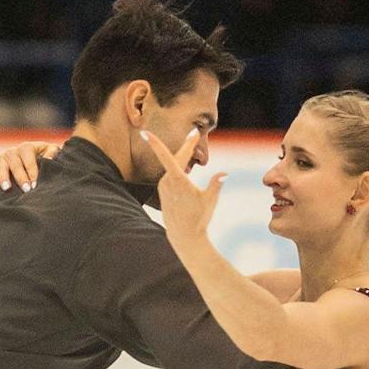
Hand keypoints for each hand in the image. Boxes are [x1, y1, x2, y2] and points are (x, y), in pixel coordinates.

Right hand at [0, 140, 59, 191]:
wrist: (33, 156)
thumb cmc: (43, 155)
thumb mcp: (50, 151)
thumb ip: (52, 153)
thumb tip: (50, 159)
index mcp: (27, 147)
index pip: (28, 159)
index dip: (32, 171)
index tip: (35, 184)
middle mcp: (13, 151)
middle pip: (15, 163)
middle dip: (20, 177)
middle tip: (26, 189)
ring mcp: (3, 158)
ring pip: (1, 166)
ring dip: (4, 177)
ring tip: (7, 188)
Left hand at [141, 128, 223, 246]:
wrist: (184, 236)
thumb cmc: (199, 219)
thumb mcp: (210, 201)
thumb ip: (216, 185)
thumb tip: (224, 174)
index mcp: (178, 181)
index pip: (165, 157)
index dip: (155, 143)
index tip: (145, 133)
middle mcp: (167, 182)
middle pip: (176, 157)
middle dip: (187, 145)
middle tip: (194, 133)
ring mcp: (163, 186)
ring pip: (173, 165)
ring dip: (183, 156)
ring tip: (192, 144)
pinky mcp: (162, 190)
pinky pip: (171, 173)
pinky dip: (178, 166)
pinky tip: (185, 164)